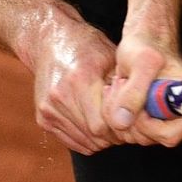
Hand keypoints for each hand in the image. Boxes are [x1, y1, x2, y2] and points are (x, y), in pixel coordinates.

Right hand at [19, 8, 121, 154]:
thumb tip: (138, 114)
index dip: (120, 126)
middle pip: (95, 136)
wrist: (49, 39)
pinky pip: (72, 142)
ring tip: (107, 119)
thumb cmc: (85, 45)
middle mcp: (60, 96)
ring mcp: (49, 109)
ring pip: (85, 142)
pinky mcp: (43, 117)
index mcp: (80, 80)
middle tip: (122, 120)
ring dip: (100, 138)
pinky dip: (86, 137)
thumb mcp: (111, 57)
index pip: (103, 125)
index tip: (128, 117)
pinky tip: (92, 120)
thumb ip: (123, 87)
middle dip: (113, 134)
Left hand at [103, 31, 181, 147]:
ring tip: (121, 84)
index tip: (136, 100)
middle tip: (124, 85)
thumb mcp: (140, 63)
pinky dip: (116, 112)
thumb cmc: (147, 46)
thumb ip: (133, 92)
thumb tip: (123, 122)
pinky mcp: (150, 120)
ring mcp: (165, 120)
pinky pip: (128, 129)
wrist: (143, 39)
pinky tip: (117, 91)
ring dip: (120, 111)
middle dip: (130, 115)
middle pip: (150, 138)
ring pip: (136, 135)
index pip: (170, 135)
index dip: (147, 124)